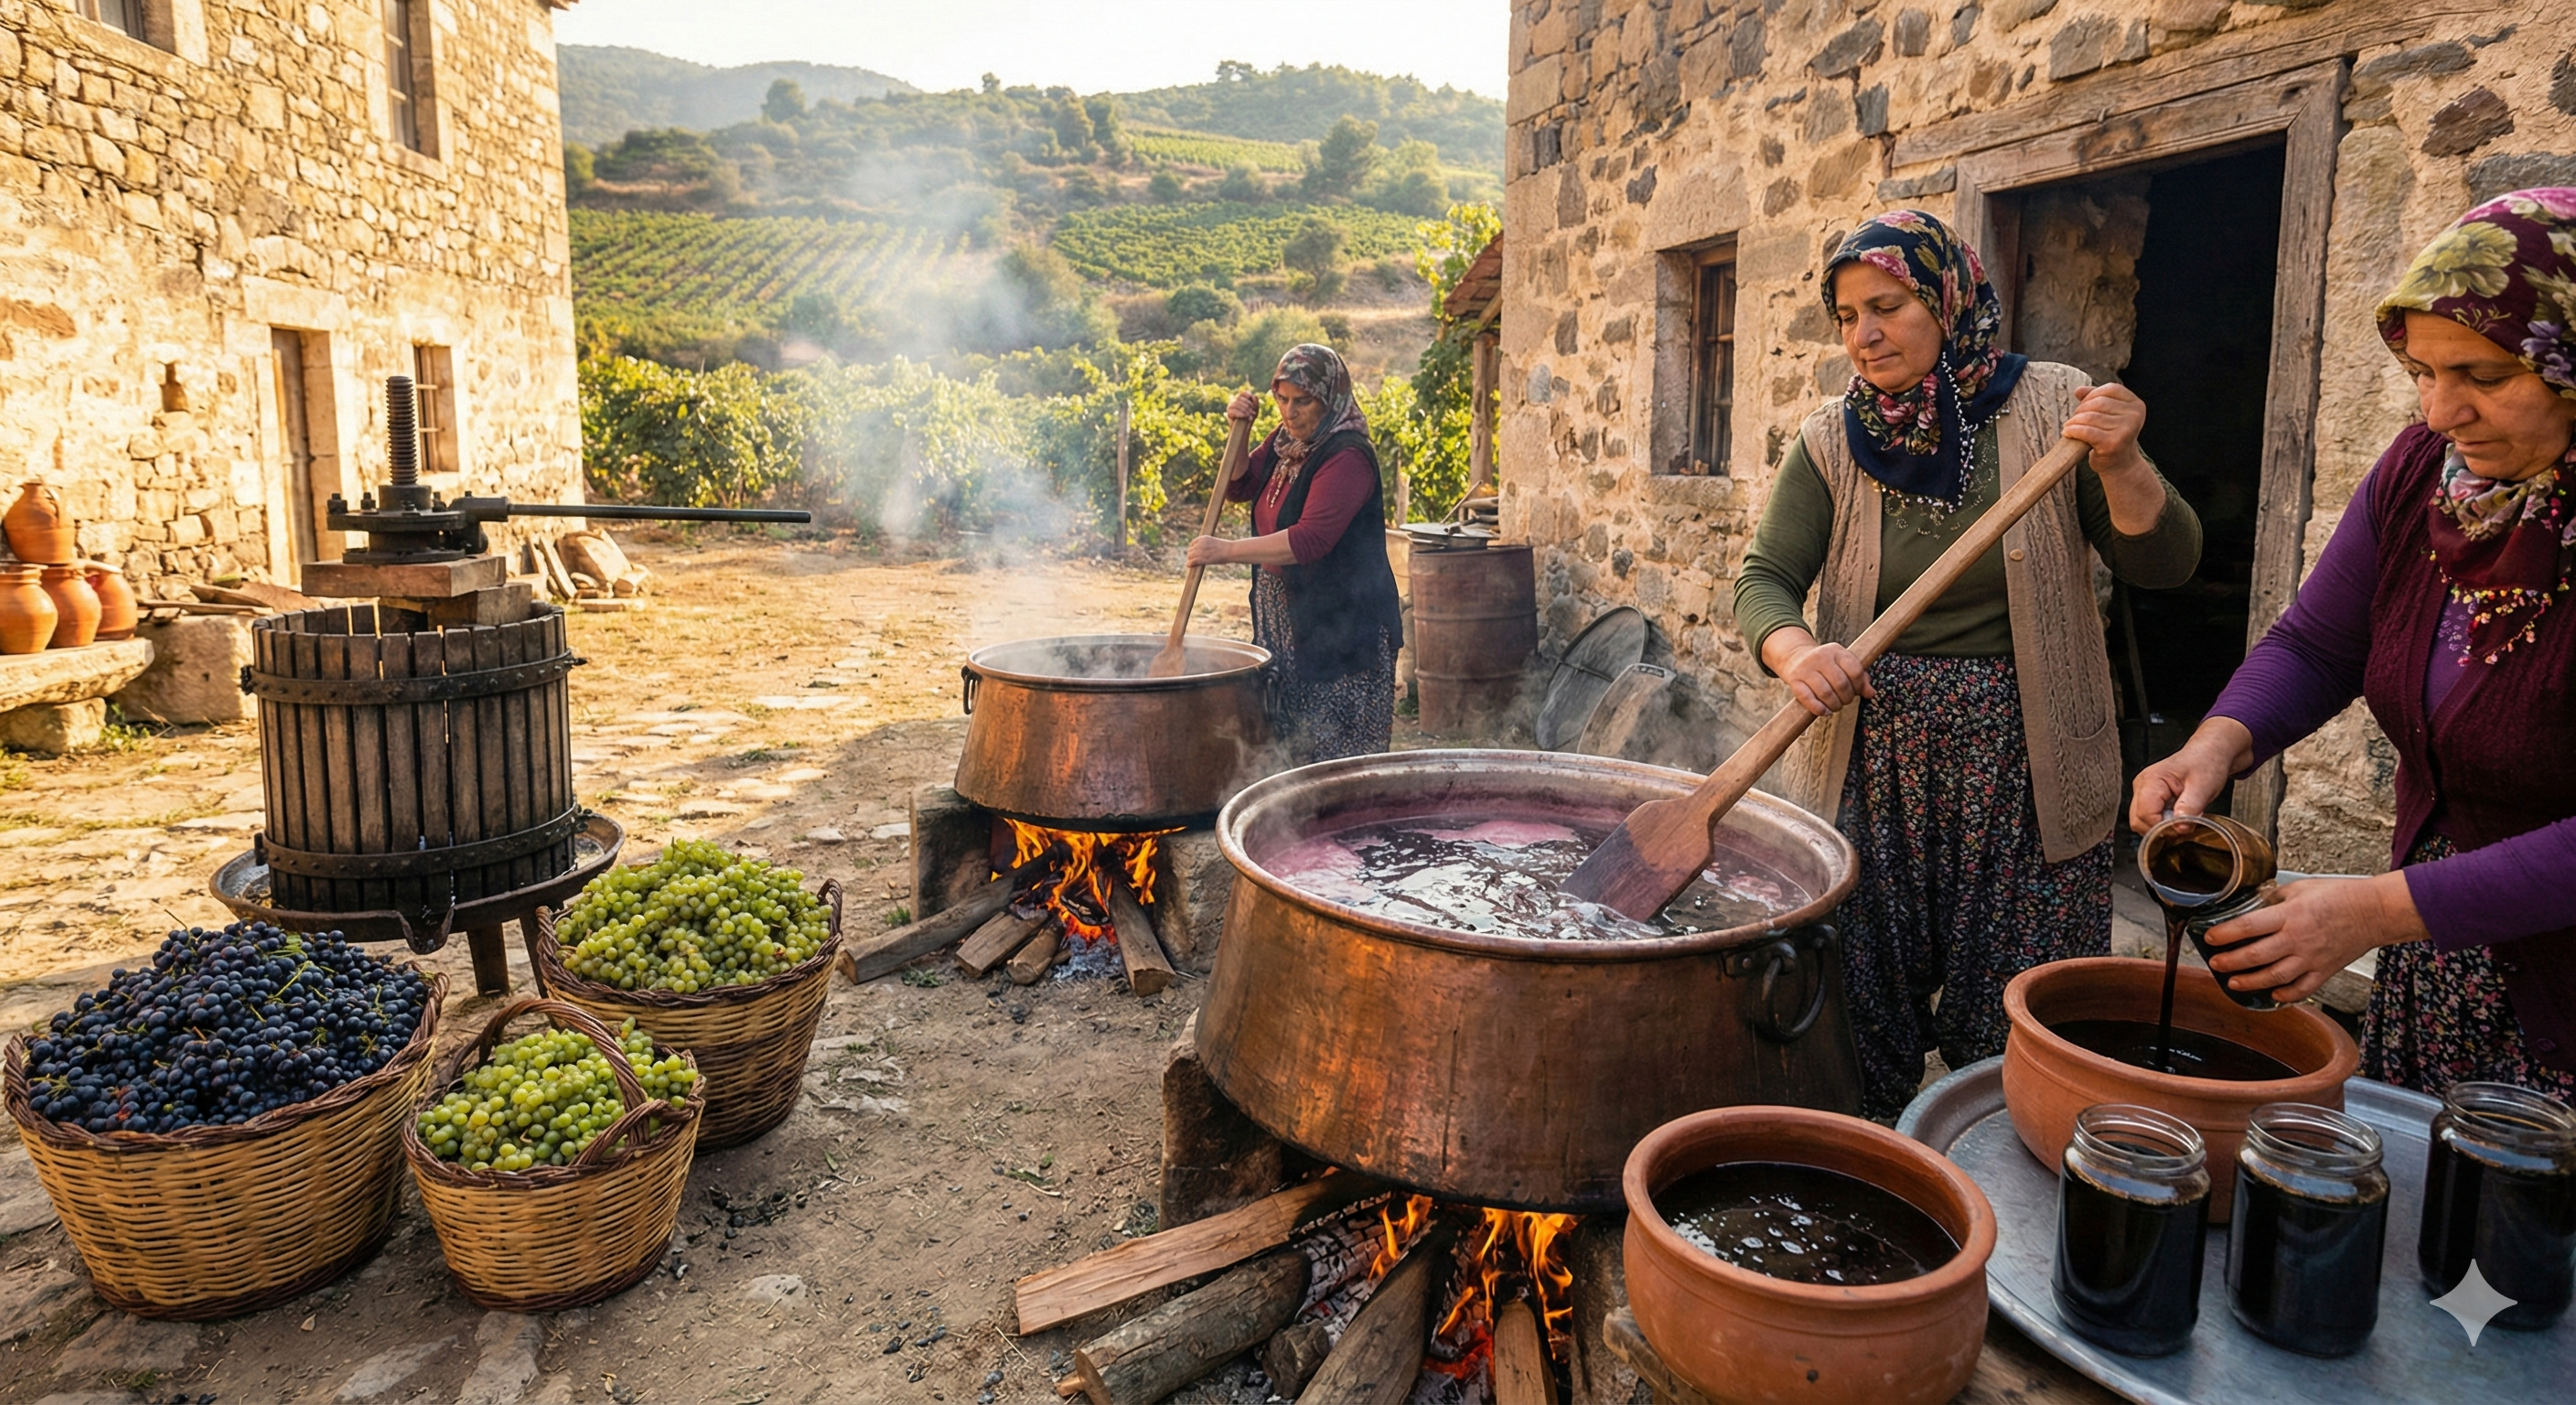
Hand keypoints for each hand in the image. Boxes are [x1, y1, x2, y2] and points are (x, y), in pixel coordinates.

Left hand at [1186, 535, 1234, 566]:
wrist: (1229, 550)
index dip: (1193, 549)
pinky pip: (1191, 562)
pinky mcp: (1201, 559)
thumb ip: (1206, 546)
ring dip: (1191, 560)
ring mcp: (1200, 551)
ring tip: (1193, 563)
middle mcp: (1200, 544)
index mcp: (1203, 538)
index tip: (1195, 553)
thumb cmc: (1224, 548)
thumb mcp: (1213, 543)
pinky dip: (1189, 564)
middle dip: (1192, 555)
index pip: (1192, 543)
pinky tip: (1189, 566)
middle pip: (1190, 550)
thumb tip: (1201, 553)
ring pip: (1190, 556)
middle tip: (1195, 560)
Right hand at [1226, 390, 1258, 422]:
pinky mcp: (1229, 413)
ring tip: (1249, 416)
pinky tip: (1245, 416)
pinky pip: (1233, 411)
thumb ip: (1255, 403)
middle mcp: (1234, 401)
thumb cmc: (1249, 418)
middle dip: (1248, 406)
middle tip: (1253, 413)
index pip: (1243, 393)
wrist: (1244, 428)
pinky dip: (1240, 413)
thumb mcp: (1255, 410)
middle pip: (1240, 399)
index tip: (1251, 398)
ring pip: (1237, 404)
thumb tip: (1254, 395)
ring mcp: (1230, 406)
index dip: (1247, 395)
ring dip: (1245, 410)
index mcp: (1240, 399)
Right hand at [1779, 641, 1874, 717]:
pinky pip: (1808, 699)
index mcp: (1836, 651)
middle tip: (1845, 701)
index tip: (1857, 692)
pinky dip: (1819, 709)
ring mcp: (1805, 668)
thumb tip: (1871, 693)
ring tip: (1835, 706)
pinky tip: (1825, 712)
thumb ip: (1859, 677)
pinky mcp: (1794, 680)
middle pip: (1841, 683)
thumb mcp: (1843, 664)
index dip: (1859, 686)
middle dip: (1847, 698)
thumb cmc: (1825, 665)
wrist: (1795, 658)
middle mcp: (1820, 657)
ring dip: (1834, 705)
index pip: (1855, 670)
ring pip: (1825, 693)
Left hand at [2064, 384, 2147, 478]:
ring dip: (2074, 421)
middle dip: (2081, 410)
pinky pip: (2086, 431)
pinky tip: (2067, 433)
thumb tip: (2078, 390)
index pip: (2111, 389)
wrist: (2120, 466)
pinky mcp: (2113, 443)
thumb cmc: (2111, 437)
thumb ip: (2096, 399)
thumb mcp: (2108, 415)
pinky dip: (2073, 430)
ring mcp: (2126, 430)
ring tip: (2069, 427)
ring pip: (2090, 416)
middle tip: (2074, 421)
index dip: (2092, 395)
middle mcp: (2135, 416)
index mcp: (2137, 404)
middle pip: (2099, 402)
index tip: (2083, 407)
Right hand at [2129, 718, 2253, 833]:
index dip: (2163, 827)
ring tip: (2183, 819)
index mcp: (2151, 780)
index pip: (2144, 814)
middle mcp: (2142, 786)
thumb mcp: (2204, 786)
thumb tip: (2179, 828)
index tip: (2183, 828)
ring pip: (2141, 823)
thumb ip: (2190, 808)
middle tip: (2184, 825)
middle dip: (2161, 830)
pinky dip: (2163, 824)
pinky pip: (2149, 819)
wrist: (2210, 754)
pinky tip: (2178, 817)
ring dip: (2162, 828)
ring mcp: (2143, 792)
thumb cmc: (2206, 763)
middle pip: (2138, 821)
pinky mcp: (2149, 799)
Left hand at [2198, 872, 2429, 1003]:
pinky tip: (2272, 995)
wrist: (2374, 911)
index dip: (2224, 933)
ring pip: (2275, 977)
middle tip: (2214, 963)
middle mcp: (2298, 939)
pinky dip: (2286, 995)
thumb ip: (2275, 898)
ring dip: (2250, 982)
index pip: (2248, 926)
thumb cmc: (2339, 895)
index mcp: (2290, 914)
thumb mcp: (2301, 888)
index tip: (2209, 937)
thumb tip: (2256, 904)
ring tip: (2232, 982)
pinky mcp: (2326, 970)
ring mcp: (2312, 958)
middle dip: (2230, 961)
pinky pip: (2303, 989)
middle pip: (2256, 955)